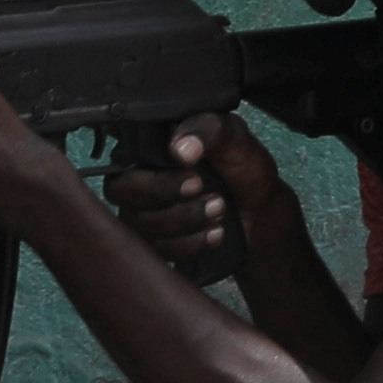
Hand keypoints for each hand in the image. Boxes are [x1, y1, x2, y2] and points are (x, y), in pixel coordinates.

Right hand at [108, 116, 302, 279]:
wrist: (262, 204)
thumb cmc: (240, 164)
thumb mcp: (232, 136)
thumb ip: (207, 130)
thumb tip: (180, 150)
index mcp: (147, 152)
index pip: (121, 163)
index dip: (152, 176)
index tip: (192, 176)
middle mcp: (135, 184)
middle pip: (121, 195)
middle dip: (165, 196)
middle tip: (206, 192)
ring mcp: (141, 215)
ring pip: (141, 226)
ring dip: (185, 220)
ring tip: (220, 208)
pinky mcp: (156, 243)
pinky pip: (158, 252)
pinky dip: (190, 244)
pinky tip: (216, 233)